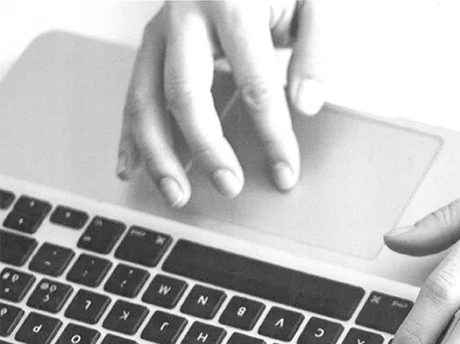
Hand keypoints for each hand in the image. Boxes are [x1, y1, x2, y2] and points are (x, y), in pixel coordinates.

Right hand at [116, 0, 326, 205]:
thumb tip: (306, 104)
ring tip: (177, 193)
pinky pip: (133, 92)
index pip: (255, 85)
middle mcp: (186, 14)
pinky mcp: (152, 42)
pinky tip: (132, 167)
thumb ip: (314, 51)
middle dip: (207, 148)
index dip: (272, 135)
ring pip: (146, 98)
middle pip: (186, 94)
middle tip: (229, 185)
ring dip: (158, 153)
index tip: (285, 170)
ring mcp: (161, 28)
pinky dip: (130, 134)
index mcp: (232, 3)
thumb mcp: (312, 1)